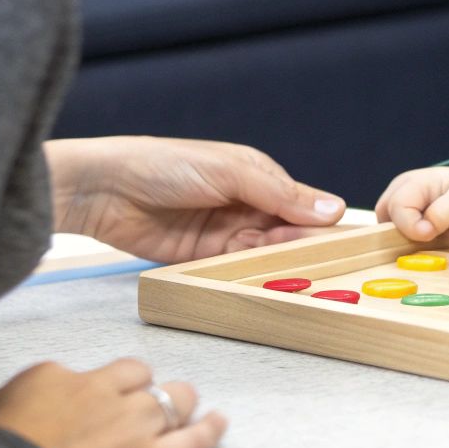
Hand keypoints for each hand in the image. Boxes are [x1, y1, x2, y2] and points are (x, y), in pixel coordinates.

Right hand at [0, 358, 225, 447]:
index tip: (100, 401)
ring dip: (178, 405)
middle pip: (143, 377)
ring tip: (184, 411)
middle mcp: (101, 391)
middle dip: (148, 389)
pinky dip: (209, 431)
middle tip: (146, 404)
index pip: (97, 371)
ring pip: (173, 399)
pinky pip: (190, 440)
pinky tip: (218, 423)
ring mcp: (128, 424)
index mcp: (59, 376)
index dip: (106, 387)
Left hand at [47, 136, 345, 263]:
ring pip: (264, 253)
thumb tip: (332, 208)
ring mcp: (223, 232)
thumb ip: (280, 192)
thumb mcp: (229, 171)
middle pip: (286, 231)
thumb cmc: (164, 164)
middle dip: (302, 246)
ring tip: (298, 277)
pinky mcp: (202, 258)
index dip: (320, 221)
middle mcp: (244, 204)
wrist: (103, 190)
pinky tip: (265, 283)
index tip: (346, 242)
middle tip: (325, 265)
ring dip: (278, 263)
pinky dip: (250, 275)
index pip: (300, 201)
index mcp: (256, 174)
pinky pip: (235, 268)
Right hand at [374, 165, 448, 245]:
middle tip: (444, 227)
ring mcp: (397, 210)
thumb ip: (443, 213)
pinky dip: (425, 243)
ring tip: (445, 227)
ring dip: (423, 241)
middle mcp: (396, 194)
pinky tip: (441, 232)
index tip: (434, 233)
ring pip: (398, 238)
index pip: (397, 210)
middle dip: (418, 235)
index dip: (413, 228)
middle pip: (389, 227)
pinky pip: (407, 242)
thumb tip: (423, 231)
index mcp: (410, 183)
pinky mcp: (404, 224)